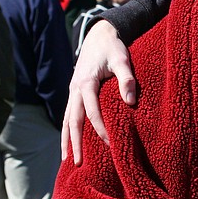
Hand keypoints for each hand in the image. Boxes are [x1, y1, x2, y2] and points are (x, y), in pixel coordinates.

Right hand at [61, 21, 135, 164]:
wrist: (99, 35)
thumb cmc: (113, 48)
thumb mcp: (122, 60)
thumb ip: (127, 80)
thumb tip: (130, 102)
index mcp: (86, 83)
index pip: (92, 112)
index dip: (100, 129)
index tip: (110, 144)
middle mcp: (75, 89)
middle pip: (73, 121)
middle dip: (75, 143)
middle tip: (77, 163)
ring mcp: (72, 91)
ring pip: (67, 119)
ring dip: (67, 139)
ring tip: (67, 159)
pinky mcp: (75, 91)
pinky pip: (69, 114)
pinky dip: (68, 129)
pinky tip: (70, 142)